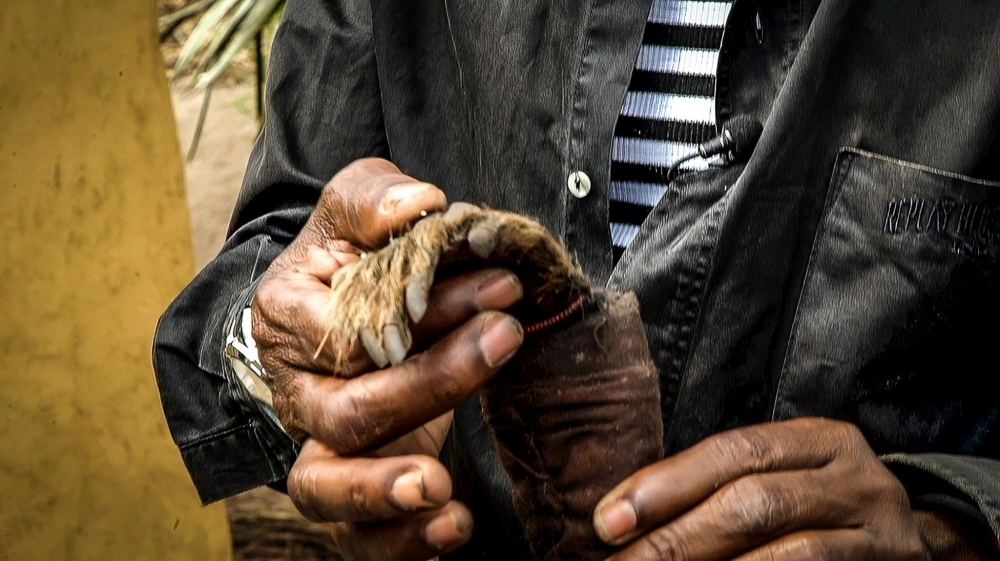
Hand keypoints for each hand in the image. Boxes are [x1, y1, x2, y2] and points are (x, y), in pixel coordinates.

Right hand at [252, 158, 524, 557]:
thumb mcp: (356, 208)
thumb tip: (420, 206)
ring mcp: (318, 445)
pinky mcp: (352, 484)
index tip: (503, 287)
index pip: (352, 328)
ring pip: (327, 488)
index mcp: (290, 318)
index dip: (427, 312)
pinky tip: (454, 527)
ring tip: (443, 489)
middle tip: (503, 340)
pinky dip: (400, 542)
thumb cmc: (353, 258)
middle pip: (346, 411)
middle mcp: (297, 391)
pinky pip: (357, 535)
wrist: (337, 310)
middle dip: (430, 382)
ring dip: (386, 493)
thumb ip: (376, 200)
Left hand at [593, 418, 929, 559]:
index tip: (607, 521)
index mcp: (821, 440)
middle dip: (677, 539)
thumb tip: (624, 519)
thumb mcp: (781, 480)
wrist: (912, 551)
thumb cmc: (818, 511)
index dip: (665, 485)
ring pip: (789, 554)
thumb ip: (719, 488)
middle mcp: (858, 480)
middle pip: (755, 503)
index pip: (732, 453)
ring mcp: (882, 535)